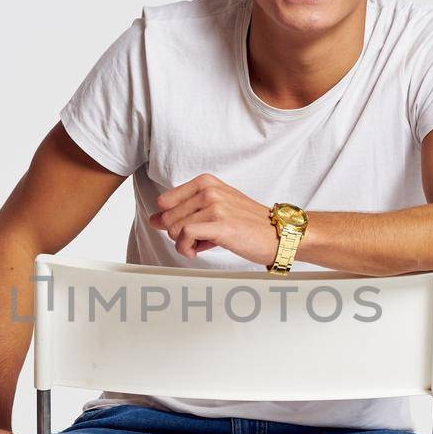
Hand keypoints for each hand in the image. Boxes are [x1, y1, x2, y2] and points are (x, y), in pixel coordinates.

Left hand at [148, 175, 278, 264]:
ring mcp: (215, 205)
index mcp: (206, 182)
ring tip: (200, 245)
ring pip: (174, 228)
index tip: (184, 229)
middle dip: (176, 234)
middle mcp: (209, 190)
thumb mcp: (214, 209)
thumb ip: (184, 211)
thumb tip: (154, 220)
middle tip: (196, 240)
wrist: (278, 234)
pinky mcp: (219, 224)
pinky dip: (186, 249)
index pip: (165, 201)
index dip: (169, 220)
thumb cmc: (247, 224)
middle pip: (167, 216)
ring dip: (183, 244)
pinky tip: (197, 252)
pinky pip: (185, 236)